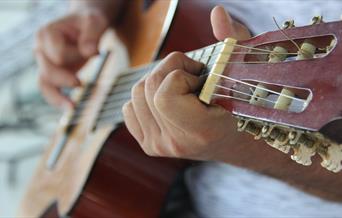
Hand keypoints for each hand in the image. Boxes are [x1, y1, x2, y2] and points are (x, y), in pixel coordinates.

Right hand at [35, 9, 108, 108]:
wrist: (85, 26)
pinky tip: (70, 108)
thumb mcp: (94, 22)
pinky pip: (50, 90)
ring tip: (71, 108)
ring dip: (56, 98)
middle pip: (47, 71)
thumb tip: (90, 52)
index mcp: (47, 34)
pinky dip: (58, 100)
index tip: (96, 52)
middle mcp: (41, 49)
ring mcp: (45, 63)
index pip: (59, 54)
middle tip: (80, 83)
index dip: (77, 56)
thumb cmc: (89, 23)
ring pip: (44, 84)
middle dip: (64, 79)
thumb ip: (92, 36)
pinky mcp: (53, 74)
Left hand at [122, 6, 250, 159]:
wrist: (234, 141)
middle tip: (193, 78)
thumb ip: (233, 40)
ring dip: (158, 82)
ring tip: (183, 89)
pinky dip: (145, 97)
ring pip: (136, 94)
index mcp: (201, 131)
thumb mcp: (244, 71)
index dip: (180, 74)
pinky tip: (167, 101)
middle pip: (147, 88)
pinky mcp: (148, 145)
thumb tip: (216, 13)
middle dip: (170, 71)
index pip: (165, 94)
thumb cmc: (241, 105)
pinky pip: (129, 108)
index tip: (200, 77)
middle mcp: (176, 144)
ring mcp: (159, 147)